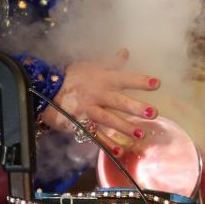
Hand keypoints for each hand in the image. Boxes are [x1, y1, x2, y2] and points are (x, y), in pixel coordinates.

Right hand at [45, 49, 159, 140]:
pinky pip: (95, 134)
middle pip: (119, 101)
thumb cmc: (73, 77)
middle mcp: (98, 94)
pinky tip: (118, 151)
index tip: (157, 84)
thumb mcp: (92, 66)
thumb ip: (111, 63)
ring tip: (140, 134)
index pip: (125, 78)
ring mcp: (89, 109)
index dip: (140, 81)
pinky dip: (106, 143)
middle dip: (135, 107)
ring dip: (124, 127)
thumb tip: (125, 52)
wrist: (47, 90)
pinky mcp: (81, 123)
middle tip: (154, 113)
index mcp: (103, 79)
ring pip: (108, 119)